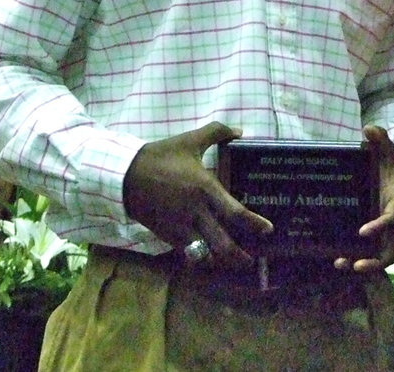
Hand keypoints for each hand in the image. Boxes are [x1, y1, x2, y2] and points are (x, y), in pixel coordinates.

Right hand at [122, 122, 272, 267]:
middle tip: (250, 262)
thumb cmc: (161, 157)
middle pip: (223, 244)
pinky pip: (187, 253)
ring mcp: (181, 226)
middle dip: (238, 257)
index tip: (268, 230)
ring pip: (205, 254)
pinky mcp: (167, 234)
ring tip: (229, 264)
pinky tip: (205, 259)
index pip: (236, 213)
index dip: (254, 224)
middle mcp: (196, 212)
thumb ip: (217, 132)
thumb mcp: (190, 140)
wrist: (126, 174)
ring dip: (219, 262)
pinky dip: (198, 259)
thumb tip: (240, 130)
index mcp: (206, 188)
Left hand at [335, 125, 393, 273]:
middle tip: (354, 265)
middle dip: (375, 261)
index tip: (362, 232)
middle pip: (391, 249)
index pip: (391, 218)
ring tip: (340, 265)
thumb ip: (381, 140)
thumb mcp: (389, 150)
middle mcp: (392, 220)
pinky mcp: (375, 232)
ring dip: (363, 263)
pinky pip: (369, 250)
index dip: (379, 226)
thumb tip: (369, 129)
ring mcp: (385, 230)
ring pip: (381, 255)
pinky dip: (356, 257)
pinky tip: (336, 260)